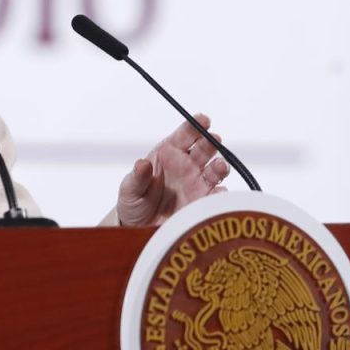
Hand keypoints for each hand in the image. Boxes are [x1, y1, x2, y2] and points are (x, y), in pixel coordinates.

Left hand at [115, 113, 229, 226]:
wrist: (139, 229)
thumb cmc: (133, 202)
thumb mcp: (129, 190)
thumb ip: (137, 177)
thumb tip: (142, 164)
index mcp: (167, 153)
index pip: (184, 135)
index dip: (194, 125)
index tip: (203, 120)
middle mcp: (186, 165)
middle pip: (204, 149)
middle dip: (211, 142)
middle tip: (214, 140)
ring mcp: (196, 183)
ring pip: (215, 170)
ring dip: (220, 166)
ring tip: (219, 167)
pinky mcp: (202, 202)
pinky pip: (216, 195)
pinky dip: (220, 193)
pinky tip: (217, 192)